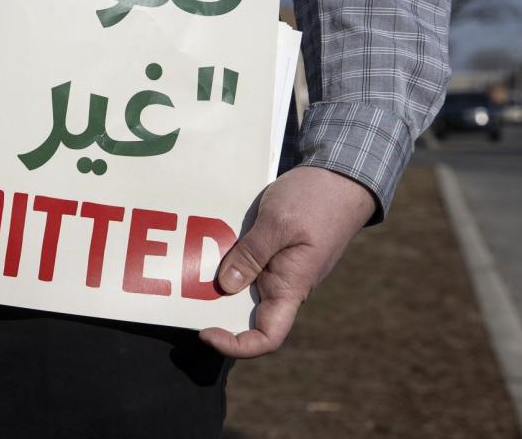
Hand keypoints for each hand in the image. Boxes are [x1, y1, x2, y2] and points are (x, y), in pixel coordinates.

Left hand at [199, 166, 376, 357]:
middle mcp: (283, 284)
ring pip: (242, 286)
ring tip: (185, 267)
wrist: (341, 177)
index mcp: (291, 286)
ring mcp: (278, 267)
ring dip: (215, 281)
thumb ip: (252, 254)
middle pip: (247, 314)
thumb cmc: (316, 200)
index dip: (237, 345)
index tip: (205, 331)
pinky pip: (246, 263)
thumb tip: (226, 286)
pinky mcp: (272, 250)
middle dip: (215, 309)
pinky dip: (224, 258)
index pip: (268, 336)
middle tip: (180, 293)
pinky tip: (202, 244)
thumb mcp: (278, 223)